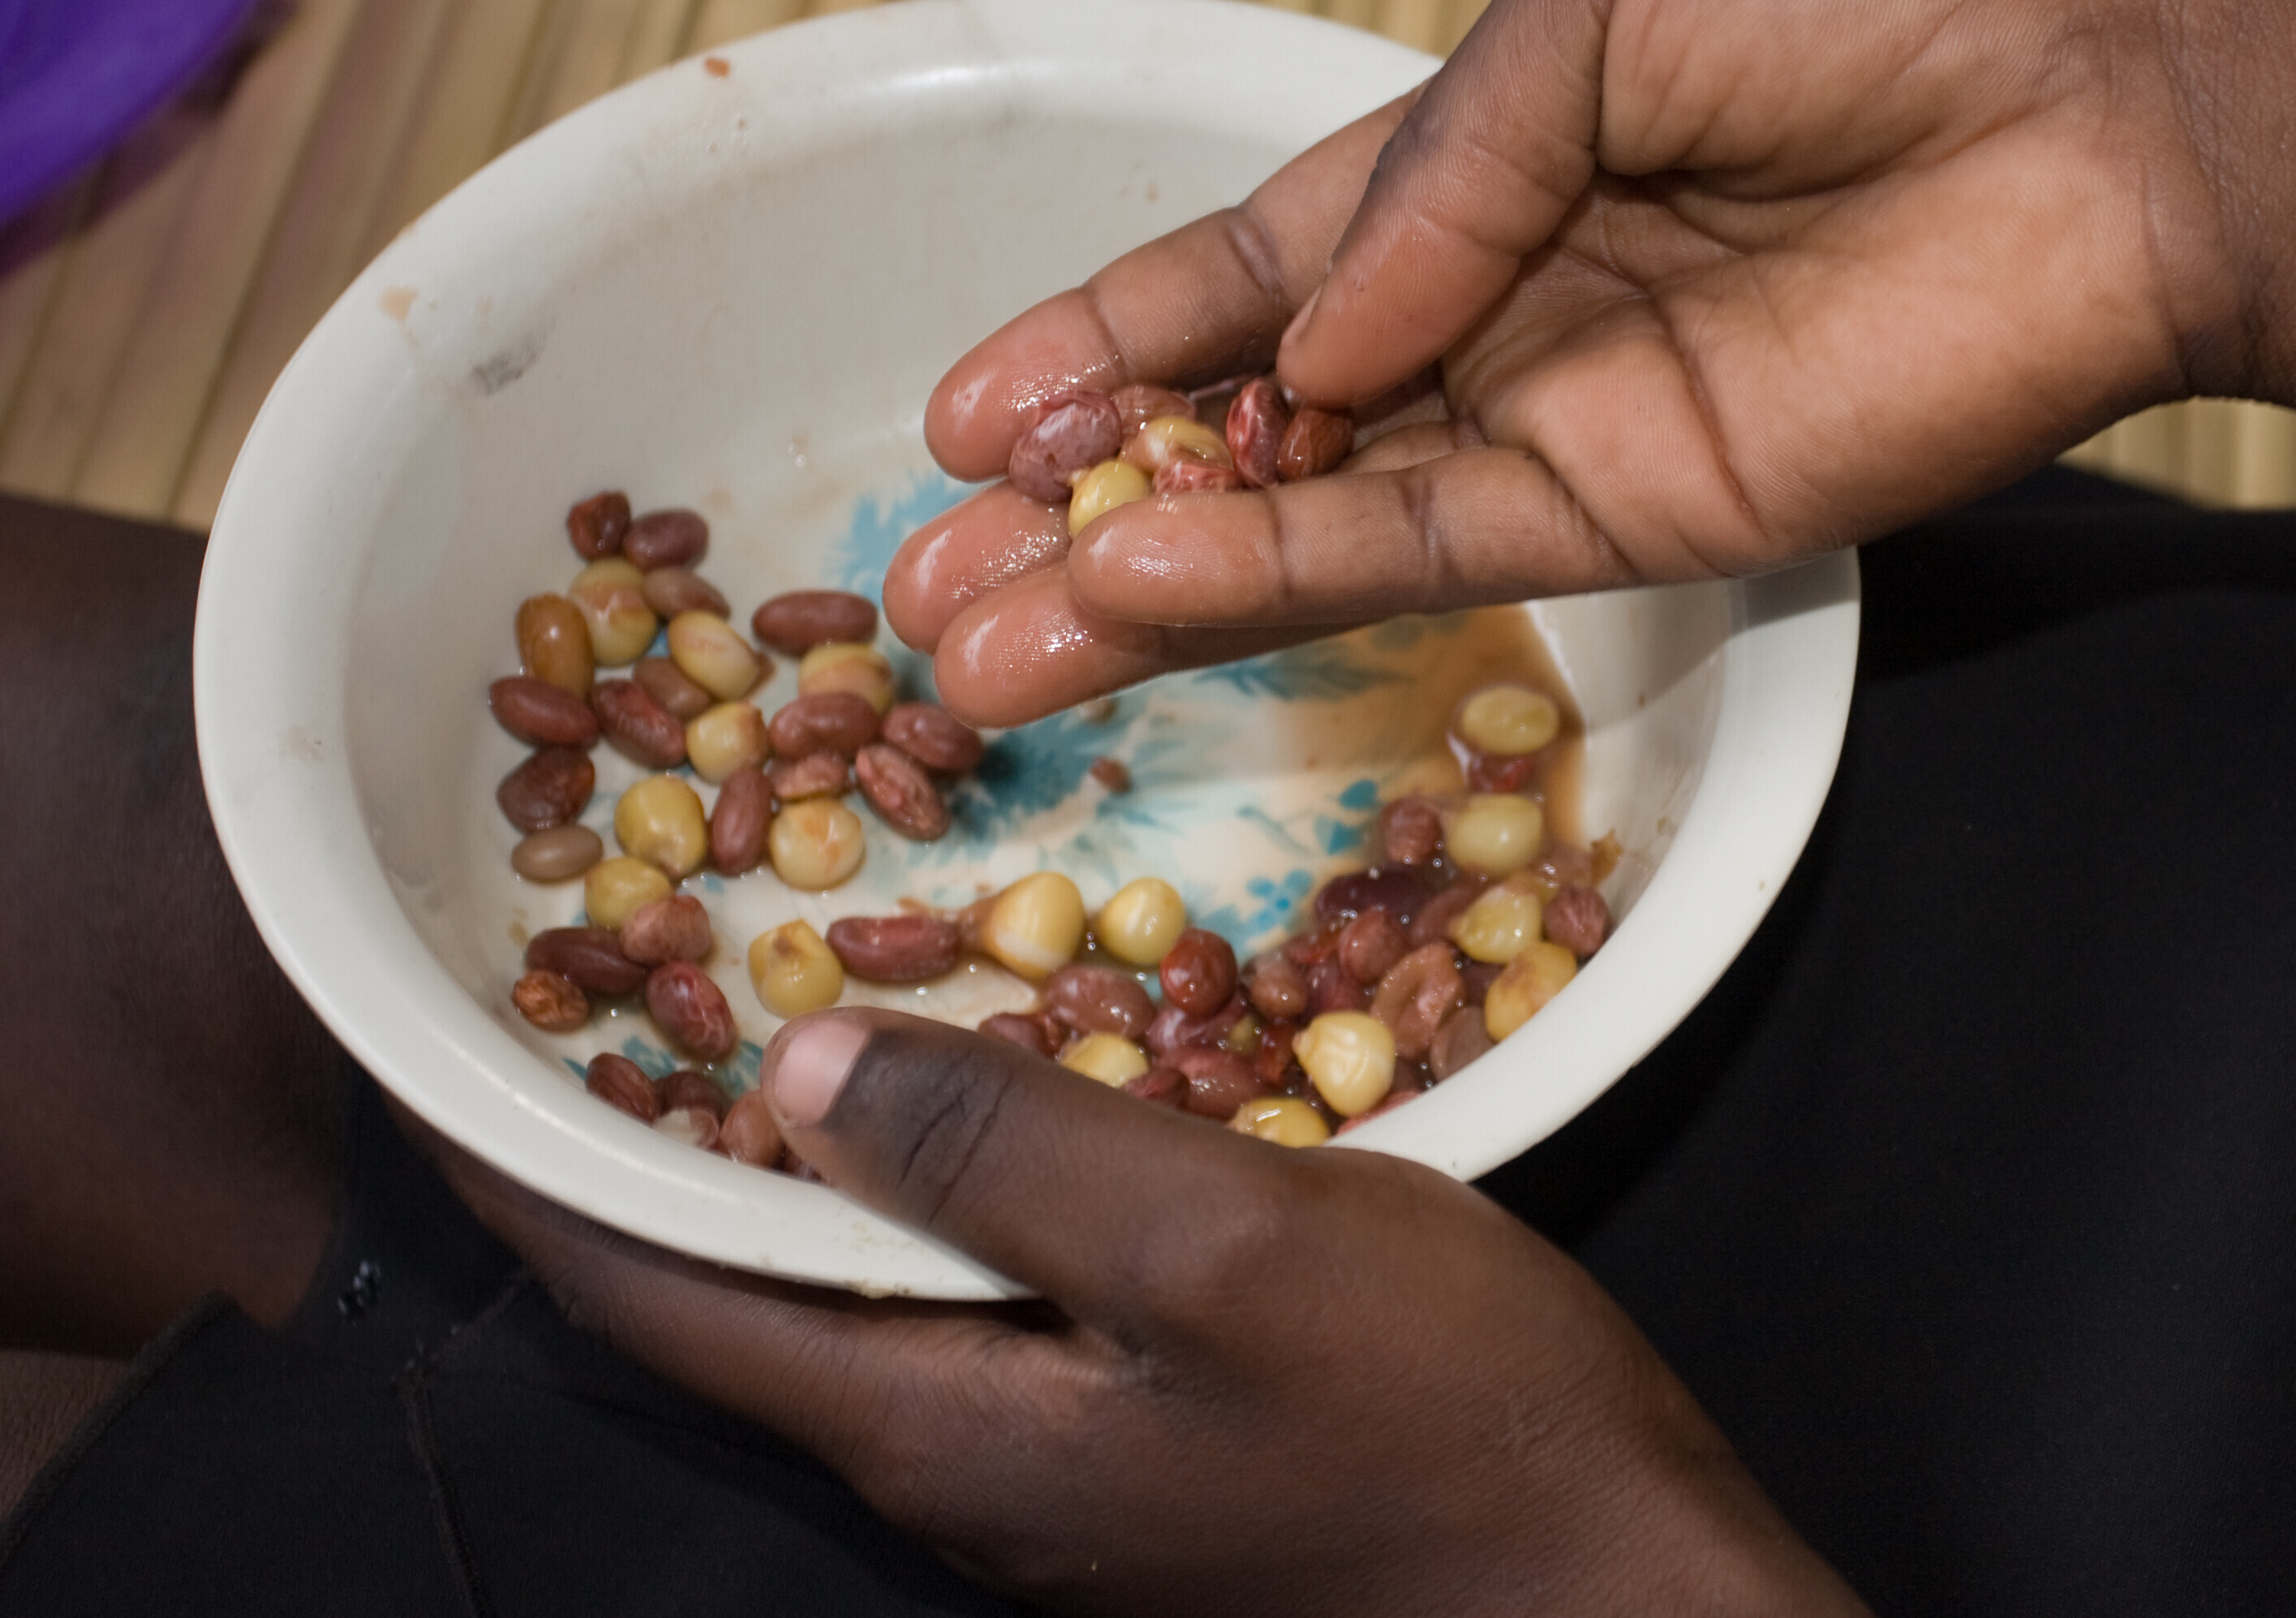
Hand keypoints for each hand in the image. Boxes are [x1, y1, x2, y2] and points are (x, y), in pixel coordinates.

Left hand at [444, 1010, 1865, 1615]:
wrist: (1624, 1593)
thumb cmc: (1451, 1421)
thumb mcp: (1230, 1248)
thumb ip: (1015, 1153)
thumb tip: (789, 1075)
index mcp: (942, 1428)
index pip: (660, 1296)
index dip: (536, 1161)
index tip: (443, 1034)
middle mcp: (960, 1465)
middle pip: (739, 1300)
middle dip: (647, 1141)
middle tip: (598, 969)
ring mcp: (1054, 1468)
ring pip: (863, 1293)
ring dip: (793, 1155)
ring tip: (754, 1001)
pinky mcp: (1144, 1448)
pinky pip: (983, 1300)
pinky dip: (936, 1185)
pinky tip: (990, 1093)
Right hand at [891, 0, 2235, 725]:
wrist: (2107, 113)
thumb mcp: (1600, 1)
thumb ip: (1428, 175)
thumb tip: (1297, 349)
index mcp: (1482, 154)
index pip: (1253, 265)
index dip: (1105, 336)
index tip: (963, 412)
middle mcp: (1495, 305)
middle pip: (1239, 422)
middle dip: (1076, 496)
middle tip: (918, 579)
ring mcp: (1552, 420)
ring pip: (1294, 520)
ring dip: (1127, 582)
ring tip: (959, 651)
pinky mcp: (1625, 514)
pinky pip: (1409, 554)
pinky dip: (1265, 584)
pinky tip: (1127, 603)